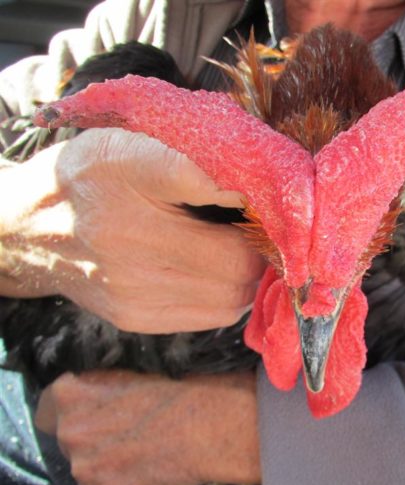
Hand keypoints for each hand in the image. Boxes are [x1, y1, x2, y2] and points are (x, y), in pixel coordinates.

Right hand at [0, 128, 264, 331]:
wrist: (30, 230)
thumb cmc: (93, 176)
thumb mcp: (129, 138)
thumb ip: (189, 150)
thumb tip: (259, 177)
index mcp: (123, 168)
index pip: (210, 181)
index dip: (253, 192)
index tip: (265, 192)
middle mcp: (123, 232)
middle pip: (236, 257)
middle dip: (260, 245)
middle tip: (260, 228)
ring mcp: (129, 283)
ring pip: (234, 292)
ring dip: (250, 272)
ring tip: (238, 248)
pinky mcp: (135, 316)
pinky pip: (216, 314)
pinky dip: (230, 293)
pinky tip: (215, 270)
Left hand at [35, 370, 259, 484]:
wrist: (212, 427)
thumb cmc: (185, 391)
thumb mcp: (137, 373)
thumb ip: (107, 388)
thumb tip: (105, 401)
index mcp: (73, 393)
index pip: (49, 405)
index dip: (72, 409)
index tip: (92, 412)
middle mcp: (70, 432)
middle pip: (67, 439)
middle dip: (92, 438)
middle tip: (128, 434)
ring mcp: (85, 469)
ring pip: (83, 471)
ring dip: (103, 467)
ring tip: (141, 458)